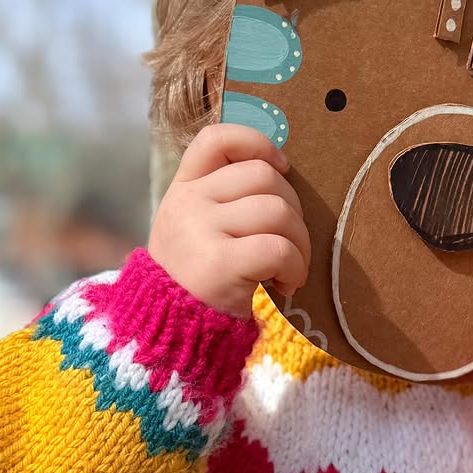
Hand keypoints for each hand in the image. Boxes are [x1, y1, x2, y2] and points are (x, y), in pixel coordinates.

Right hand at [149, 124, 310, 318]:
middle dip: (293, 209)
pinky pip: (278, 248)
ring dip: (300, 242)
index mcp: (184, 188)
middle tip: (290, 244)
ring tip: (290, 269)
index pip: (216, 140)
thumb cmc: (199, 280)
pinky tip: (287, 284)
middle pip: (264, 176)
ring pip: (277, 211)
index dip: (256, 143)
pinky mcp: (219, 264)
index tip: (281, 168)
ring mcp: (200, 231)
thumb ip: (225, 198)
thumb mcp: (197, 229)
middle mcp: (188, 203)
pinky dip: (295, 267)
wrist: (172, 332)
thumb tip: (280, 171)